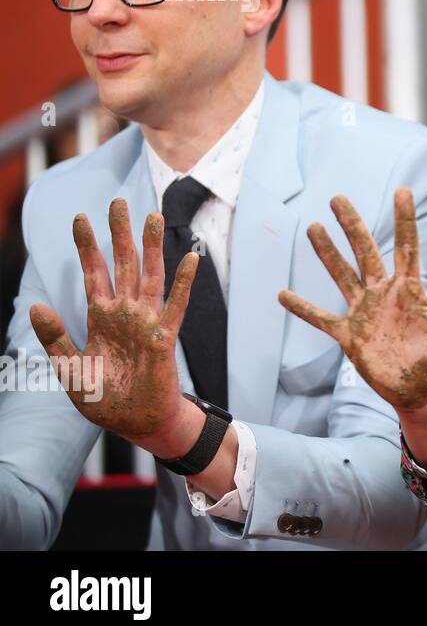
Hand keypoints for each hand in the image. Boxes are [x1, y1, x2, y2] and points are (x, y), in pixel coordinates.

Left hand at [29, 198, 197, 443]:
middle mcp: (125, 313)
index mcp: (101, 318)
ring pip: (149, 275)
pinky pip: (176, 304)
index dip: (87, 247)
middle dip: (120, 234)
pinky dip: (183, 281)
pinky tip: (190, 258)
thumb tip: (36, 304)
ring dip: (151, 247)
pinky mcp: (164, 337)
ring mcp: (146, 322)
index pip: (93, 274)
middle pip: (123, 264)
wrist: (135, 423)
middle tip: (118, 202)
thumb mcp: (70, 369)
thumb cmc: (105, 399)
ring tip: (153, 217)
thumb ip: (54, 337)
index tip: (80, 219)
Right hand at [278, 188, 426, 412]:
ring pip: (342, 275)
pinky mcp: (349, 336)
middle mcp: (384, 294)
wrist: (422, 393)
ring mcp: (364, 313)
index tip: (403, 190)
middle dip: (352, 225)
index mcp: (409, 289)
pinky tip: (283, 294)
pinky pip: (322, 318)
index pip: (405, 246)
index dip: (404, 219)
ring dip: (327, 253)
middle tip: (338, 197)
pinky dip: (303, 308)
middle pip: (365, 251)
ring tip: (314, 227)